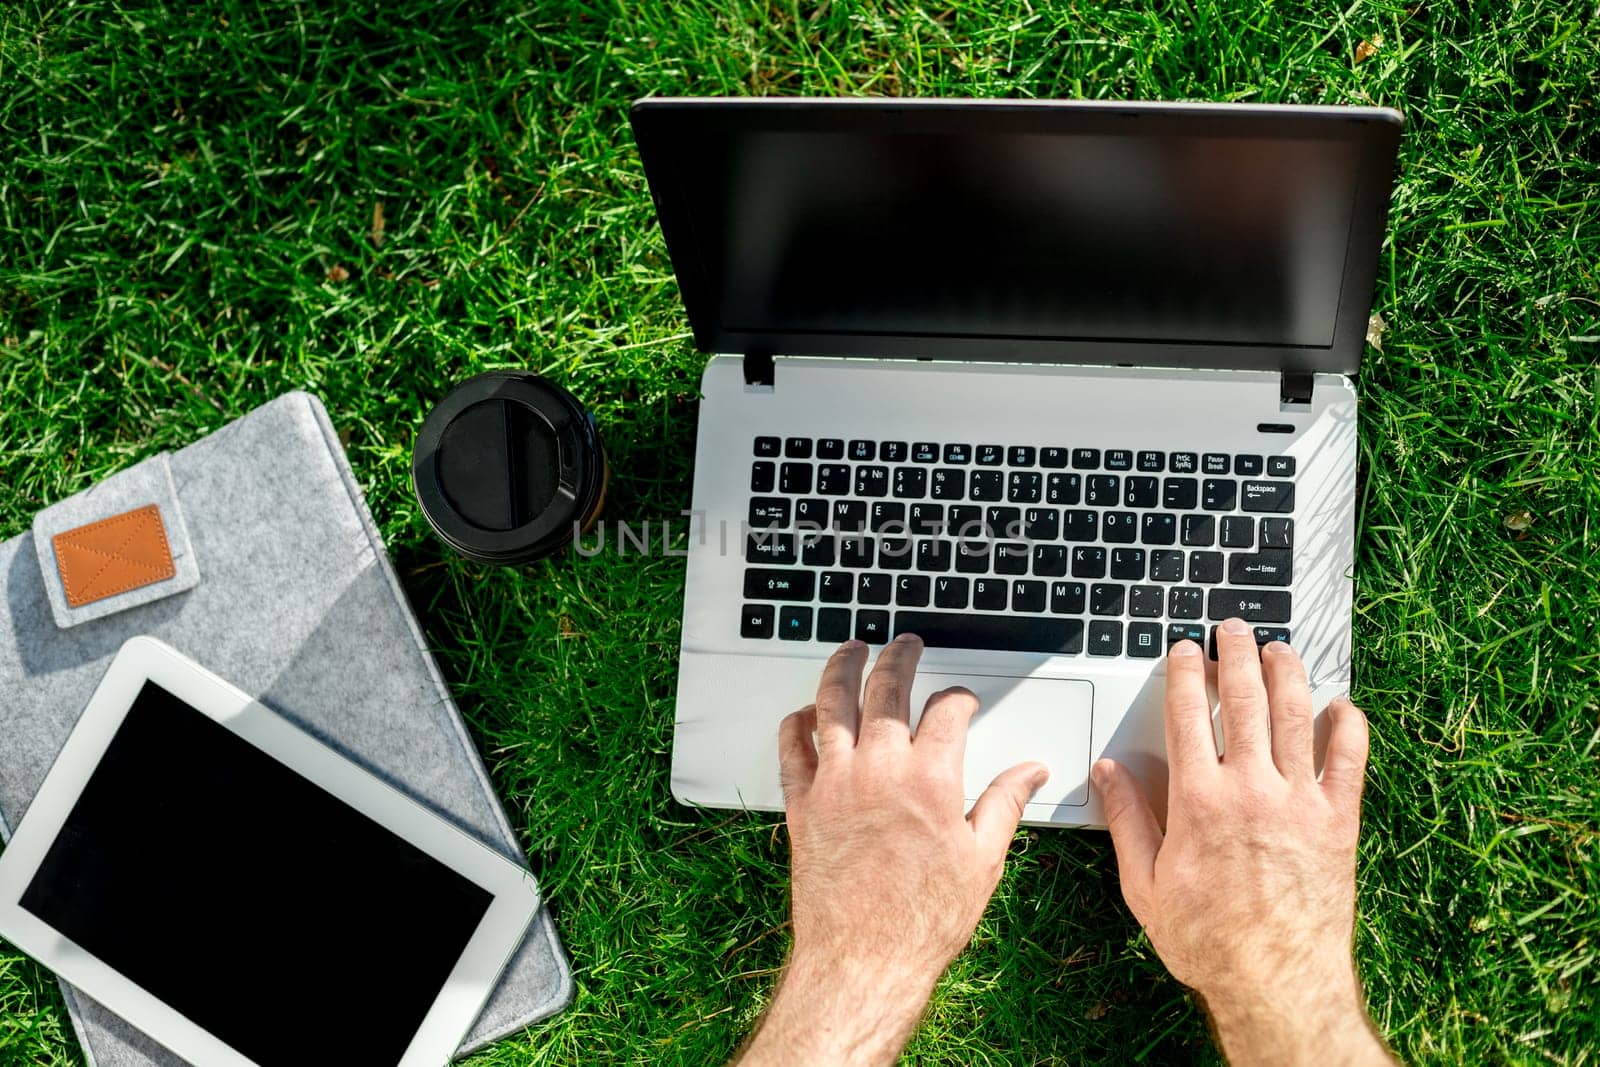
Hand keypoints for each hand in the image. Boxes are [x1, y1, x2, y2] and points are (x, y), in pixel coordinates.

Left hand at [735, 635, 1046, 1065]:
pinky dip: (798, 722)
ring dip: (842, 668)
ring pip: (832, 704)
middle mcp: (879, 769)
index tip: (962, 701)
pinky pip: (792, 747)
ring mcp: (835, 783)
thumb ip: (1006, 803)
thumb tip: (1031, 771)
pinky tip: (807, 712)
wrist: (863, 959)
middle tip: (905, 644)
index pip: (947, 711)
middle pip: (886, 689)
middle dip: (899, 658)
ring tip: (852, 650)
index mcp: (930, 778)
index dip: (959, 698)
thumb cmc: (923, 919)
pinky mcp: (802, 804)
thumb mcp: (983, 860)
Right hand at [1092, 619, 1394, 1065]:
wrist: (1276, 984)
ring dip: (1286, 672)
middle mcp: (1250, 789)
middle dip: (1236, 654)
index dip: (1184, 673)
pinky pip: (1348, 760)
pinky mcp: (1338, 821)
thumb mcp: (1144, 885)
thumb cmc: (1208, 941)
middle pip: (1243, 699)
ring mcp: (1299, 801)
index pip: (1186, 714)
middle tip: (1233, 629)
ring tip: (1278, 648)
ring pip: (1295, 715)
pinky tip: (1341, 706)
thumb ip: (1126, 821)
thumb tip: (1107, 773)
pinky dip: (1347, 727)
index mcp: (1197, 800)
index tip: (1185, 649)